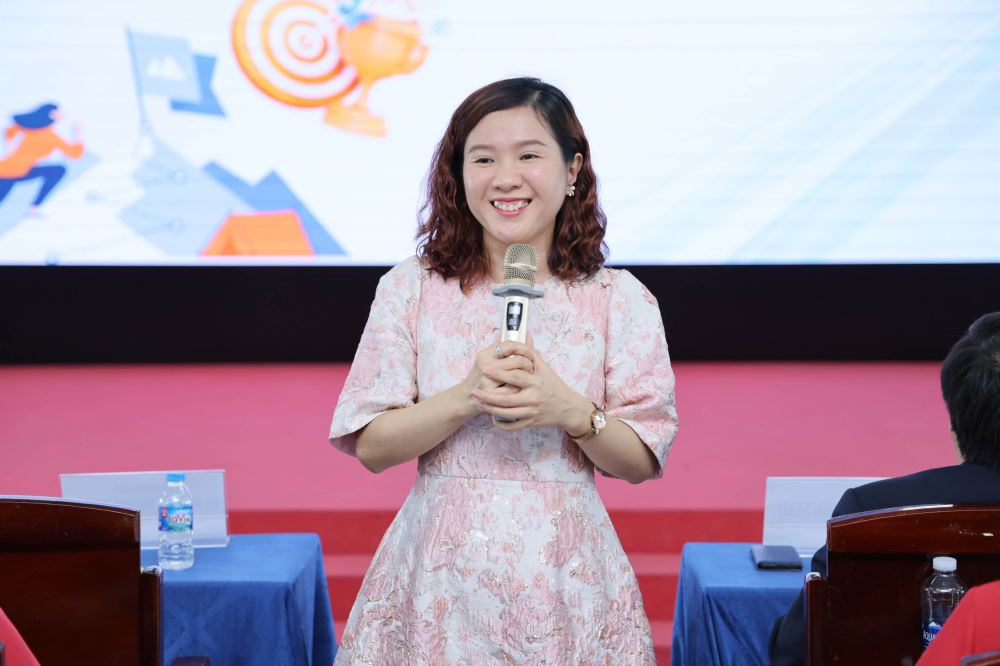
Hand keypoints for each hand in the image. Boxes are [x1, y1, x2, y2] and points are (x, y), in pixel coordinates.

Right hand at [458, 340, 533, 415]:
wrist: (465, 397)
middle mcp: (486, 366)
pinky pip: (514, 390)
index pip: (510, 345)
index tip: (529, 353)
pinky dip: (520, 389)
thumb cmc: (479, 378)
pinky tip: (520, 388)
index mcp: (485, 355)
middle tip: (530, 367)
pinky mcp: (492, 395)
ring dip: (526, 377)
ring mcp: (488, 381)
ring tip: (527, 377)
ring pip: (519, 376)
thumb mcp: (486, 360)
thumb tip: (525, 338)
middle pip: (518, 361)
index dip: (523, 348)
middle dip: (529, 364)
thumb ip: (501, 349)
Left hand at [472, 345, 590, 432]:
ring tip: (479, 403)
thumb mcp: (546, 369)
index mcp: (536, 382)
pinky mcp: (531, 423)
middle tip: (474, 392)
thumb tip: (526, 336)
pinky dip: (501, 423)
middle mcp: (533, 398)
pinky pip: (513, 426)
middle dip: (488, 396)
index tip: (485, 370)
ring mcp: (531, 412)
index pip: (514, 377)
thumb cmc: (555, 386)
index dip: (498, 374)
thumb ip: (533, 354)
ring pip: (507, 413)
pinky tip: (492, 417)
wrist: (568, 408)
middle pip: (506, 399)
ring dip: (490, 409)